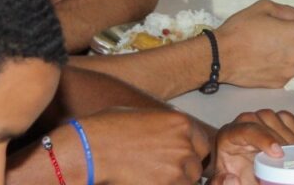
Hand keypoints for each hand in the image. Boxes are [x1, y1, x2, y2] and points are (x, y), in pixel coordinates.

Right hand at [75, 108, 207, 184]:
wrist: (92, 148)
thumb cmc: (108, 129)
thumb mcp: (144, 116)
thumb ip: (165, 128)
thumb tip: (169, 136)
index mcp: (182, 123)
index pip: (202, 145)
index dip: (190, 154)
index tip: (178, 160)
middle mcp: (185, 144)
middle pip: (196, 166)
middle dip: (183, 171)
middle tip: (161, 172)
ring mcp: (177, 167)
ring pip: (188, 182)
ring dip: (175, 182)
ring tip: (153, 177)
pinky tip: (147, 182)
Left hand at [208, 110, 293, 184]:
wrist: (238, 169)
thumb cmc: (232, 173)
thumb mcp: (223, 180)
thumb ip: (221, 182)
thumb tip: (231, 179)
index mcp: (228, 135)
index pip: (246, 129)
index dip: (264, 138)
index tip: (279, 153)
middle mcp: (243, 122)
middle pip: (265, 120)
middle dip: (282, 139)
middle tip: (293, 158)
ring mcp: (260, 118)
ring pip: (278, 117)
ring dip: (292, 136)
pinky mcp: (274, 120)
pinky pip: (289, 119)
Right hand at [216, 0, 293, 87]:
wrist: (220, 56)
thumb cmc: (240, 29)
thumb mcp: (263, 7)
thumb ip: (289, 11)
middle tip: (273, 35)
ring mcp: (289, 71)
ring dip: (286, 54)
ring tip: (265, 49)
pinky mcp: (279, 83)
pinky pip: (284, 71)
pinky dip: (277, 66)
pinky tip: (261, 61)